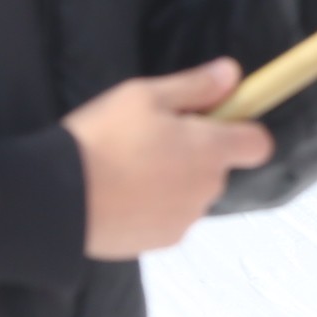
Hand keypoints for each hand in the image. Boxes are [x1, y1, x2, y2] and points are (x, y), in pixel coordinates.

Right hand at [67, 58, 274, 257]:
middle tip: (149, 139)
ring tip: (127, 170)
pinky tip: (120, 197)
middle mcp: (208, 189)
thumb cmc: (104, 138)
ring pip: (191, 194)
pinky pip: (168, 218)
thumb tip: (233, 74)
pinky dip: (152, 208)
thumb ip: (196, 86)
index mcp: (212, 151)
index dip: (240, 130)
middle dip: (194, 154)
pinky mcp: (162, 242)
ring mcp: (186, 219)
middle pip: (217, 168)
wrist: (58, 199)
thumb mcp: (144, 96)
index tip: (210, 120)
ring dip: (172, 182)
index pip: (258, 144)